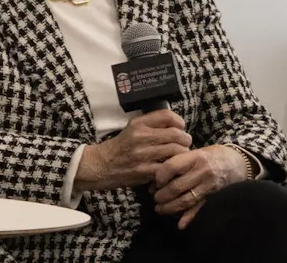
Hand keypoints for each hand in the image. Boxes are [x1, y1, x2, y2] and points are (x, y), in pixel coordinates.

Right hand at [76, 110, 191, 191]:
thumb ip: (151, 125)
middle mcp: (140, 136)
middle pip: (176, 134)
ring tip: (179, 157)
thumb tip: (176, 126)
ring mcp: (143, 154)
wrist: (101, 165)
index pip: (167, 115)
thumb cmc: (120, 148)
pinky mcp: (144, 170)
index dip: (179, 122)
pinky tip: (171, 169)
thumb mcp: (131, 129)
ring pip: (176, 151)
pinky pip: (168, 167)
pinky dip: (173, 168)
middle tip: (185, 144)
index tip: (180, 128)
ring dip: (182, 155)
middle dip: (186, 140)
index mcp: (138, 123)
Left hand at [153, 145, 248, 227]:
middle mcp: (202, 171)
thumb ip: (176, 162)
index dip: (160, 176)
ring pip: (186, 200)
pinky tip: (180, 224)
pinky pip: (200, 208)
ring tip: (159, 209)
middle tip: (154, 198)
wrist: (236, 163)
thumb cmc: (208, 156)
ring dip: (170, 207)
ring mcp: (209, 186)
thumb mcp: (193, 152)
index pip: (172, 166)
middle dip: (162, 195)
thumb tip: (154, 181)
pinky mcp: (214, 197)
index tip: (154, 182)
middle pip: (177, 186)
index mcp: (194, 157)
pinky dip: (189, 217)